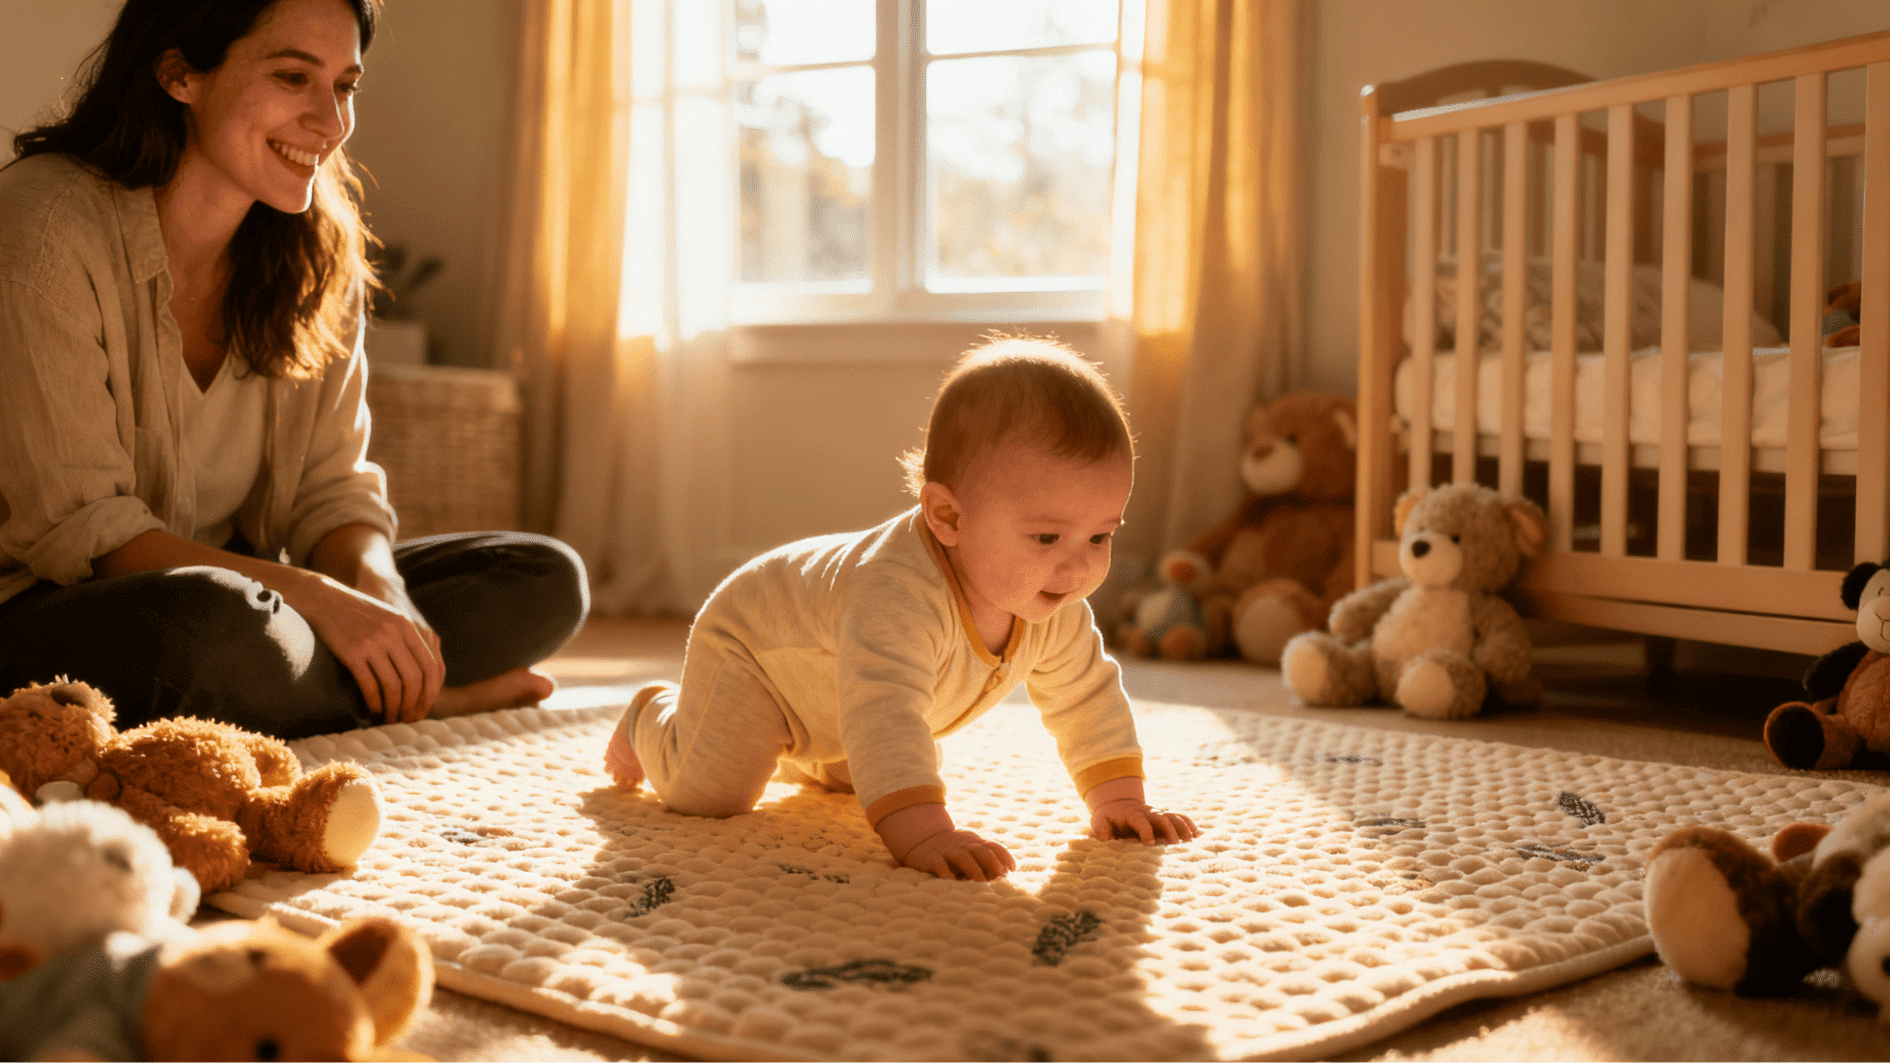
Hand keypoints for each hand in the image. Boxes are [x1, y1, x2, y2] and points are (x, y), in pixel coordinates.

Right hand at [290, 571, 443, 723]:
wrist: (325, 599)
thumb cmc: (360, 615)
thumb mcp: (392, 619)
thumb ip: (412, 641)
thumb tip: (430, 676)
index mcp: (408, 627)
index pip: (432, 667)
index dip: (431, 693)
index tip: (424, 708)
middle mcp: (394, 634)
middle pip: (415, 679)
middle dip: (414, 705)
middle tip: (408, 719)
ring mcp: (373, 642)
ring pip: (393, 686)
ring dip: (394, 708)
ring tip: (391, 718)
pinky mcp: (352, 652)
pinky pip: (370, 685)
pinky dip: (374, 702)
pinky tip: (373, 709)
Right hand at [875, 802, 1015, 881]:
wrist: (922, 838)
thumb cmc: (954, 852)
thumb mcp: (971, 851)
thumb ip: (986, 861)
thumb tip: (1004, 875)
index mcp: (975, 843)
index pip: (993, 847)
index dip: (1004, 857)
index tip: (1012, 870)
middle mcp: (964, 846)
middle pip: (981, 851)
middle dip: (992, 862)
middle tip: (1000, 877)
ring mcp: (948, 851)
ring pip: (962, 857)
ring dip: (974, 869)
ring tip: (981, 883)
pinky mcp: (932, 858)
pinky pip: (939, 864)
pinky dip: (945, 872)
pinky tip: (951, 882)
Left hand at [1089, 798, 1198, 844]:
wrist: (1116, 805)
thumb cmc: (1107, 818)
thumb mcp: (1099, 822)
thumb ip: (1100, 829)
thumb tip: (1104, 838)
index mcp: (1132, 815)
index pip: (1140, 822)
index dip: (1145, 832)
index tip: (1150, 844)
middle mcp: (1147, 812)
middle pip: (1162, 818)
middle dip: (1169, 830)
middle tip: (1175, 844)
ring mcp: (1157, 813)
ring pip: (1173, 816)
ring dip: (1183, 827)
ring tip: (1191, 840)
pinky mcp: (1164, 816)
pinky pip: (1179, 817)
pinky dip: (1189, 824)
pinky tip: (1198, 834)